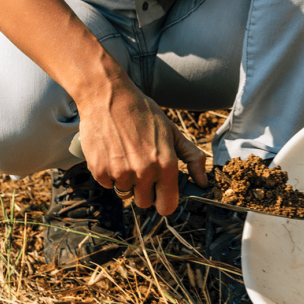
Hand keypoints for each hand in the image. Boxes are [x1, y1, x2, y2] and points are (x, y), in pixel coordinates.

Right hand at [76, 78, 207, 215]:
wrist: (108, 97)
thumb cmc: (143, 113)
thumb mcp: (173, 132)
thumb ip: (193, 158)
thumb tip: (203, 182)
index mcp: (166, 165)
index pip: (167, 206)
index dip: (165, 201)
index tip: (162, 193)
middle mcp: (144, 172)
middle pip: (145, 203)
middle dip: (145, 190)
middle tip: (143, 168)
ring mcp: (120, 173)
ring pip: (125, 193)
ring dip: (127, 181)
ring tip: (127, 156)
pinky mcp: (99, 171)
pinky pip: (108, 184)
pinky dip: (110, 173)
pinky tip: (113, 153)